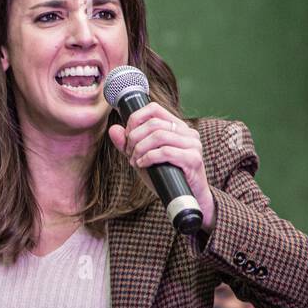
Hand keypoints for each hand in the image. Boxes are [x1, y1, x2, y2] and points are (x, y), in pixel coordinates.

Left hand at [107, 101, 214, 229]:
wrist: (187, 198)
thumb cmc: (166, 176)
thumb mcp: (143, 158)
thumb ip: (128, 144)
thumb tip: (114, 129)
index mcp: (177, 126)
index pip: (154, 109)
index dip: (135, 119)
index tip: (127, 136)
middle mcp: (187, 132)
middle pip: (153, 123)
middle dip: (134, 138)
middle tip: (128, 153)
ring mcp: (193, 144)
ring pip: (159, 136)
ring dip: (140, 148)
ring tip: (134, 160)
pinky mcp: (193, 159)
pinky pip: (166, 152)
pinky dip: (148, 157)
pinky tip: (142, 164)